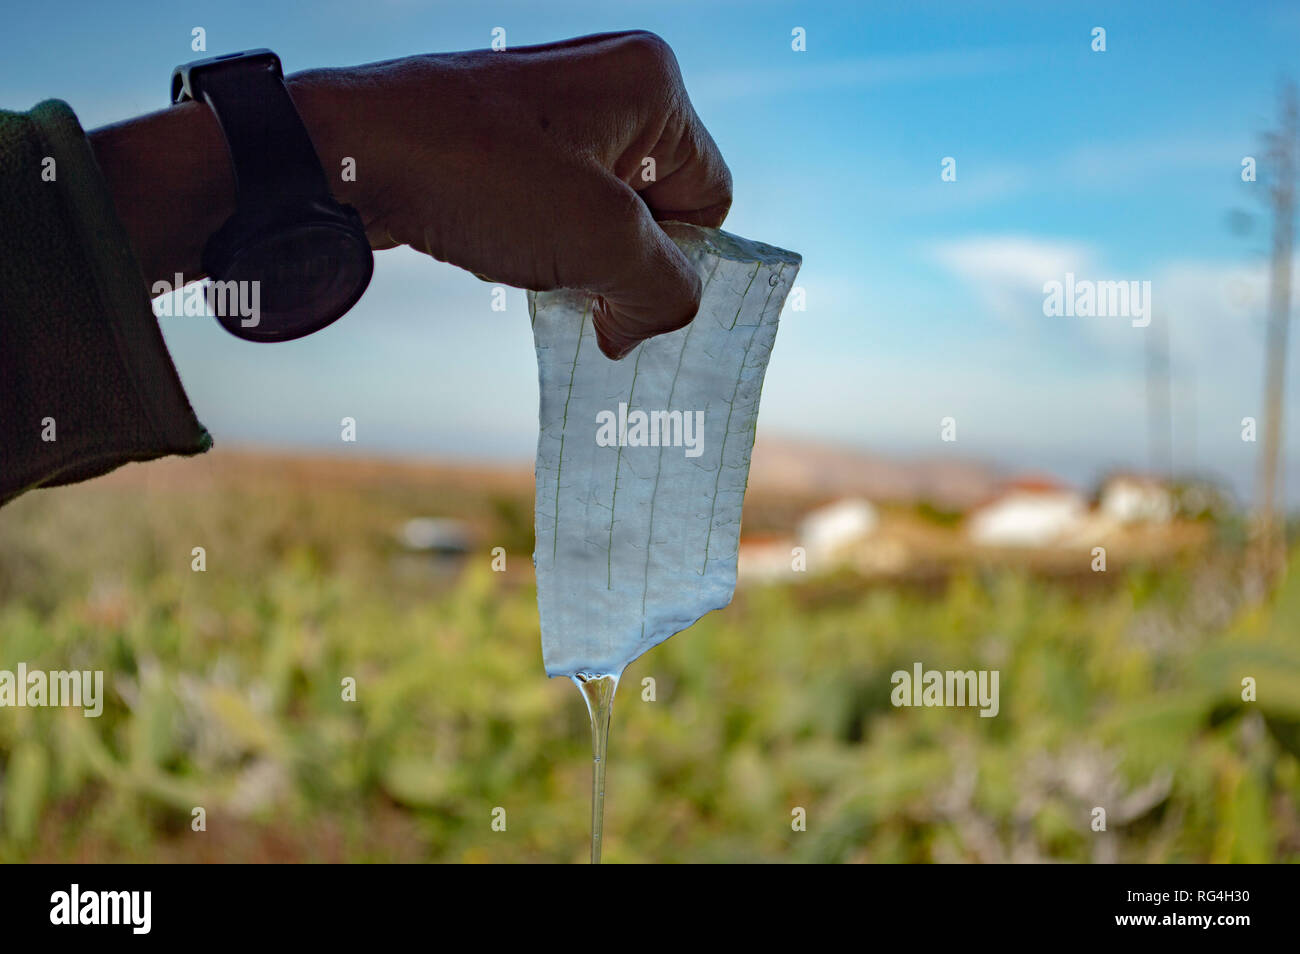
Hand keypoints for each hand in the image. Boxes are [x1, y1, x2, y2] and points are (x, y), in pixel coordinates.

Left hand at [93, 32, 732, 358]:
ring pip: (609, 214)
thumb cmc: (480, 179)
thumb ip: (665, 290)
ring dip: (582, 259)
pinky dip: (547, 242)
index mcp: (654, 85)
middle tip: (576, 282)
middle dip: (625, 261)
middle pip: (662, 208)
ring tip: (532, 259)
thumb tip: (652, 323)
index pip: (711, 199)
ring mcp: (559, 106)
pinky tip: (508, 250)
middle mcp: (613, 80)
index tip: (618, 288)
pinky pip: (562, 204)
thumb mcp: (602, 244)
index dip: (673, 259)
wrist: (348, 155)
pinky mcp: (514, 134)